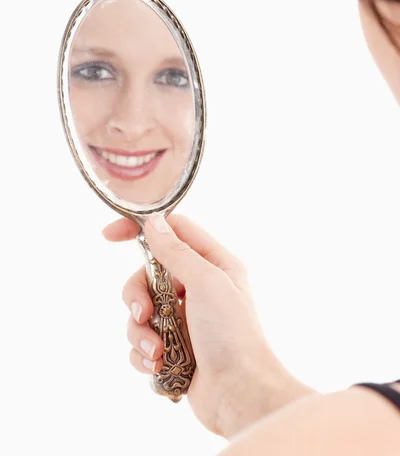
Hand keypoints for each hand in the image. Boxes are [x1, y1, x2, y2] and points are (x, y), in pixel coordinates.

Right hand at [103, 214, 313, 437]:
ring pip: (141, 311)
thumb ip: (176, 252)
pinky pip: (142, 341)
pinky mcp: (173, 348)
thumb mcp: (206, 283)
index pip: (173, 231)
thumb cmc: (232, 335)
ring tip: (157, 351)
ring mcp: (184, 319)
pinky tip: (157, 365)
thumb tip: (153, 223)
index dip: (142, 229)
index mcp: (213, 264)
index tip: (110, 235)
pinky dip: (144, 353)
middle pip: (148, 275)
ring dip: (142, 332)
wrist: (240, 396)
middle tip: (144, 314)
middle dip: (138, 296)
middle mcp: (198, 288)